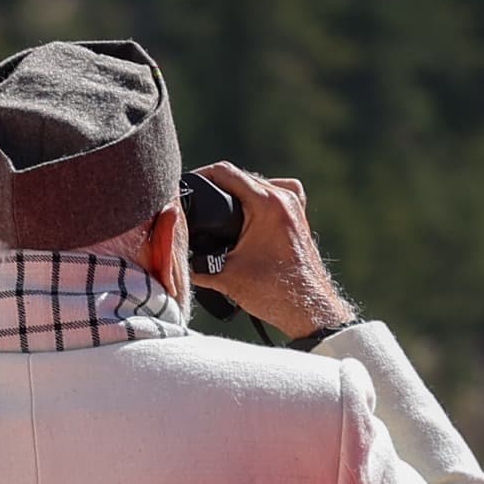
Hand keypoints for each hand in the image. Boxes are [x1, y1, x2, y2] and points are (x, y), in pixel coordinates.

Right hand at [191, 164, 354, 336]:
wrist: (309, 311)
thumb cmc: (274, 293)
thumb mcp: (225, 276)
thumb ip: (195, 264)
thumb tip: (173, 257)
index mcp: (267, 203)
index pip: (225, 172)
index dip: (200, 175)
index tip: (187, 186)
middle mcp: (284, 198)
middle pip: (241, 177)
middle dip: (216, 187)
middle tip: (198, 202)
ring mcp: (295, 206)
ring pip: (258, 184)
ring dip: (238, 192)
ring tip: (219, 209)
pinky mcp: (299, 218)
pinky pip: (276, 194)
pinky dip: (259, 199)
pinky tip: (249, 214)